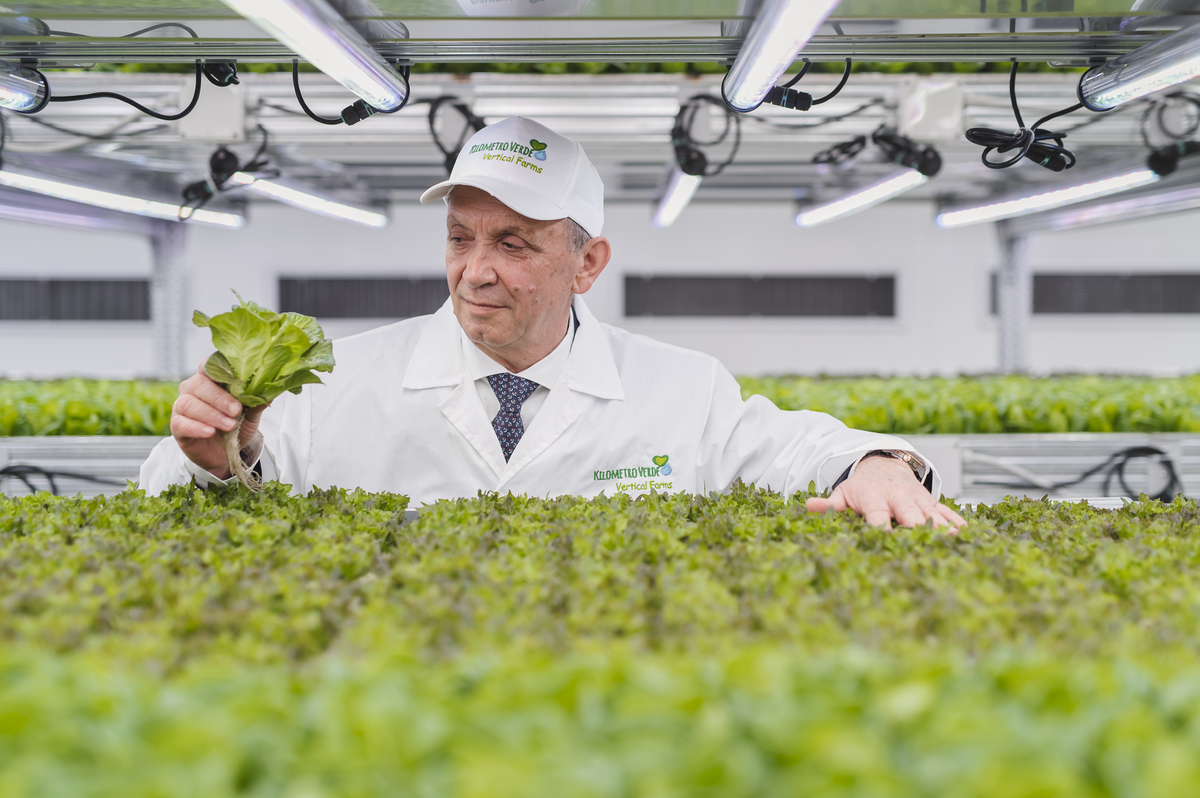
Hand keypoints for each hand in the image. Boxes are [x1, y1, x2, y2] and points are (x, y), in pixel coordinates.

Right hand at [170, 359, 266, 478]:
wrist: (224, 454)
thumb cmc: (234, 428)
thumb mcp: (250, 416)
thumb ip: (256, 404)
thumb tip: (271, 393)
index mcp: (210, 381)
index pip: (208, 366)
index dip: (219, 370)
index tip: (236, 381)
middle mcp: (192, 390)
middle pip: (198, 384)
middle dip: (219, 397)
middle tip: (236, 410)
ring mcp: (182, 407)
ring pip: (188, 403)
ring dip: (211, 414)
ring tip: (229, 425)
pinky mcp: (177, 426)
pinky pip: (181, 423)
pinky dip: (197, 427)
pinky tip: (210, 432)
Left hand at [805, 454, 966, 530]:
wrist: (884, 465)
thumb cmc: (861, 487)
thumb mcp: (843, 493)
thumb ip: (829, 504)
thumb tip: (807, 506)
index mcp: (875, 497)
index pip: (878, 514)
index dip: (882, 527)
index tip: (886, 539)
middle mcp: (898, 498)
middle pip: (910, 514)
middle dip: (917, 528)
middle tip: (926, 544)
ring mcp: (918, 500)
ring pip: (933, 514)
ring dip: (943, 527)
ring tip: (953, 540)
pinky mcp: (932, 502)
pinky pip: (947, 511)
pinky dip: (957, 522)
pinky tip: (968, 534)